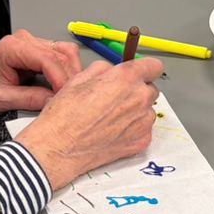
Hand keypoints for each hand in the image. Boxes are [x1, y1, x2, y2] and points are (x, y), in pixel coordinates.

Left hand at [0, 30, 84, 115]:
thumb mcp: (2, 99)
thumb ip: (32, 99)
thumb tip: (57, 101)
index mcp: (12, 48)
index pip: (49, 60)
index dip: (62, 79)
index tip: (68, 96)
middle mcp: (23, 40)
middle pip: (61, 53)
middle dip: (69, 76)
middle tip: (72, 98)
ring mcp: (29, 44)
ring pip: (63, 53)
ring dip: (69, 73)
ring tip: (67, 93)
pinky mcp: (33, 52)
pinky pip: (57, 58)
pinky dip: (63, 72)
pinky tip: (62, 87)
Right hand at [17, 58, 164, 190]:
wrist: (60, 147)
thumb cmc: (66, 114)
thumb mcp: (80, 77)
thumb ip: (105, 69)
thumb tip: (112, 71)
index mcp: (126, 78)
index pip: (154, 66)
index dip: (145, 69)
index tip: (139, 73)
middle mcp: (140, 98)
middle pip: (150, 89)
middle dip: (136, 91)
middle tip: (115, 99)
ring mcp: (143, 122)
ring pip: (147, 110)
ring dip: (135, 111)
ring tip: (111, 118)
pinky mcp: (141, 141)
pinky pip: (144, 129)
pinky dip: (133, 129)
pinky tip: (113, 131)